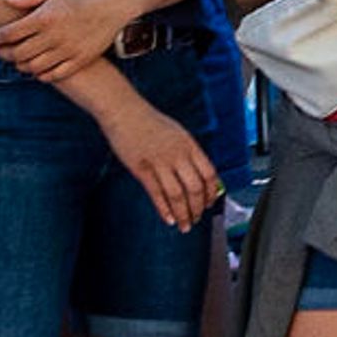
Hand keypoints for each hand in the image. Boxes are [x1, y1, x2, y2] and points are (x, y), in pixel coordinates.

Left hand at [0, 0, 133, 81]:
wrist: (114, 5)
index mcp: (45, 18)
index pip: (10, 33)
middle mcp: (54, 36)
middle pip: (18, 53)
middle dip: (4, 53)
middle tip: (2, 50)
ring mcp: (68, 50)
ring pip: (33, 67)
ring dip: (21, 65)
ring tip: (19, 59)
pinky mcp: (80, 60)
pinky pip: (54, 75)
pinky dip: (42, 75)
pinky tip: (38, 68)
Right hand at [92, 98, 219, 228]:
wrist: (124, 112)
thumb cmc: (150, 122)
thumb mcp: (178, 133)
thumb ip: (189, 152)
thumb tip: (200, 173)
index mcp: (190, 145)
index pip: (209, 174)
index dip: (212, 193)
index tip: (211, 203)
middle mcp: (178, 155)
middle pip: (195, 187)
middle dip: (198, 208)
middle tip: (197, 219)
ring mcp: (159, 162)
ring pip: (177, 194)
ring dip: (183, 213)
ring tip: (185, 225)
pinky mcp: (141, 168)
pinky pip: (156, 193)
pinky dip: (164, 209)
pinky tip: (169, 219)